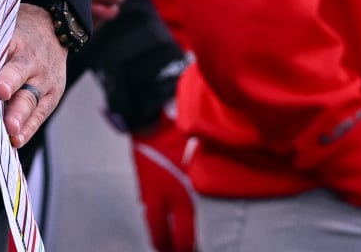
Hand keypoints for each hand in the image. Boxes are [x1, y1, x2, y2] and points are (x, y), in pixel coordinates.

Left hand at [0, 2, 68, 147]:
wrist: (51, 29)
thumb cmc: (18, 34)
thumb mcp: (4, 32)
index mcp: (18, 43)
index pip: (11, 60)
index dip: (6, 76)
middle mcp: (34, 63)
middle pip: (23, 85)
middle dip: (15, 105)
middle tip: (8, 122)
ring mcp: (45, 81)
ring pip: (32, 102)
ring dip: (21, 119)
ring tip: (12, 133)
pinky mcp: (52, 95)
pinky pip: (40, 114)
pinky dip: (28, 128)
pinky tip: (17, 140)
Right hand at [133, 113, 196, 251]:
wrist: (145, 122)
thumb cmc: (171, 135)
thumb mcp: (195, 155)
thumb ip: (202, 174)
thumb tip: (218, 176)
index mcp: (179, 192)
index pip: (183, 229)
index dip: (185, 245)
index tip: (190, 250)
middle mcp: (162, 196)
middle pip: (161, 230)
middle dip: (165, 245)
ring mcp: (148, 190)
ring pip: (152, 219)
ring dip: (157, 232)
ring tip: (161, 242)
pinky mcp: (141, 182)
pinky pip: (148, 206)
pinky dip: (153, 216)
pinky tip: (156, 215)